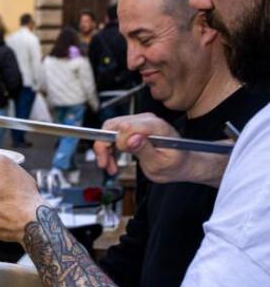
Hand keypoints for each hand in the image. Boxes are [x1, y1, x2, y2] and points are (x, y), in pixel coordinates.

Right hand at [93, 113, 227, 185]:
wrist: (184, 163)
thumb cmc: (176, 165)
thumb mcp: (160, 164)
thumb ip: (145, 150)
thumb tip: (131, 138)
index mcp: (156, 127)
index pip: (126, 127)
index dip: (116, 143)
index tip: (114, 161)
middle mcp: (147, 120)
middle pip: (113, 125)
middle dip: (103, 145)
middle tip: (104, 165)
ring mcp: (140, 121)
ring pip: (110, 129)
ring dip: (105, 148)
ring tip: (109, 166)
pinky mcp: (135, 126)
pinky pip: (114, 132)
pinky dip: (110, 147)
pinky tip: (112, 161)